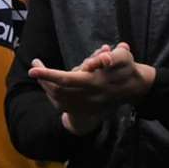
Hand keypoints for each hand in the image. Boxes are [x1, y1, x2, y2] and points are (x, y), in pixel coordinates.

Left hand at [29, 42, 154, 134]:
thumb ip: (112, 57)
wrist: (135, 89)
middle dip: (44, 78)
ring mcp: (87, 106)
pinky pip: (62, 105)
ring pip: (57, 98)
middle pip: (57, 90)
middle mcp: (89, 97)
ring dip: (46, 85)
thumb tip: (104, 57)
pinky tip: (49, 84)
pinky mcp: (86, 111)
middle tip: (35, 66)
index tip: (33, 68)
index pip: (66, 79)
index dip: (48, 74)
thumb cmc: (127, 68)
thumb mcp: (124, 58)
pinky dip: (53, 94)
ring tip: (39, 72)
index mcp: (95, 84)